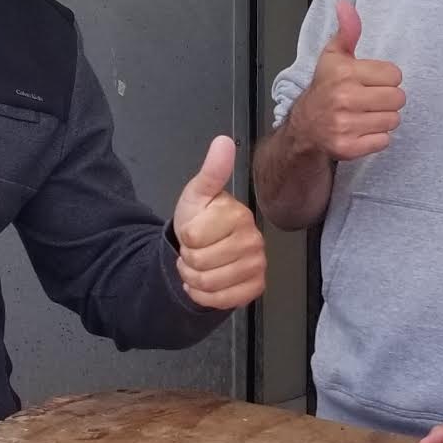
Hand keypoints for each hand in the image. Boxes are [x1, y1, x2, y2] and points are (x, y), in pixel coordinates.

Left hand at [173, 135, 266, 310]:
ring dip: (193, 277)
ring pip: (207, 283)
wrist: (205, 248)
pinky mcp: (255, 287)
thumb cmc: (201, 220)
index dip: (185, 236)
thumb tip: (223, 141)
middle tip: (196, 248)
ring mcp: (257, 265)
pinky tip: (206, 282)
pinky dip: (204, 295)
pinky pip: (220, 301)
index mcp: (239, 215)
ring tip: (199, 264)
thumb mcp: (198, 194)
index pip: (193, 236)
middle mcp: (254, 241)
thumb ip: (211, 171)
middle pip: (199, 262)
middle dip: (188, 258)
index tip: (194, 231)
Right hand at [289, 1, 404, 160]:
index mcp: (344, 72)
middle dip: (387, 100)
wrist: (305, 127)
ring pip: (393, 120)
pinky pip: (384, 141)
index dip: (385, 78)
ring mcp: (345, 125)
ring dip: (383, 119)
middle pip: (398, 98)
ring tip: (365, 115)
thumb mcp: (334, 56)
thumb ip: (347, 31)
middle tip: (370, 100)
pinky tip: (361, 130)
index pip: (395, 75)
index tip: (369, 82)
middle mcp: (343, 98)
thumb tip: (345, 5)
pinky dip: (376, 138)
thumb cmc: (325, 88)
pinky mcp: (348, 147)